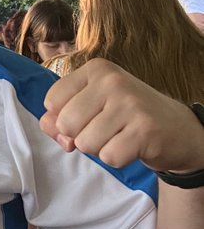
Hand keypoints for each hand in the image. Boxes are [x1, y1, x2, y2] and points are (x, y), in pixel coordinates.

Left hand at [40, 58, 203, 172]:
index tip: (87, 117)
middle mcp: (112, 80)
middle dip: (80, 136)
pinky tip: (132, 145)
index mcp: (96, 69)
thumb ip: (59, 116)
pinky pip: (108, 157)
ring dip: (100, 148)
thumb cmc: (125, 117)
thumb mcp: (91, 106)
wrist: (177, 128)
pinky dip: (118, 158)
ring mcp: (130, 103)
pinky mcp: (144, 130)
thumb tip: (54, 130)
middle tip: (106, 129)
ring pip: (85, 144)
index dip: (62, 119)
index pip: (51, 101)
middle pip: (65, 124)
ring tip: (120, 136)